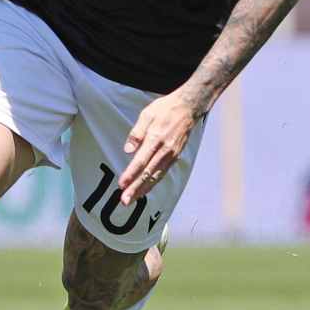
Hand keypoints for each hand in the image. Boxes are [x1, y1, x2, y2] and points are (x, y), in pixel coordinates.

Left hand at [117, 90, 201, 204]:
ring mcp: (171, 155)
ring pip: (156, 176)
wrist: (188, 108)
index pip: (141, 161)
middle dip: (135, 188)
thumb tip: (128, 150)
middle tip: (125, 201)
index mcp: (155, 138)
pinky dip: (153, 183)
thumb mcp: (147, 114)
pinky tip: (145, 189)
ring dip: (143, 189)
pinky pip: (162, 173)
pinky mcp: (175, 157)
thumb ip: (136, 133)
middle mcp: (164, 150)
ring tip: (132, 199)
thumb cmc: (165, 109)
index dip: (131, 174)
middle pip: (148, 173)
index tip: (122, 185)